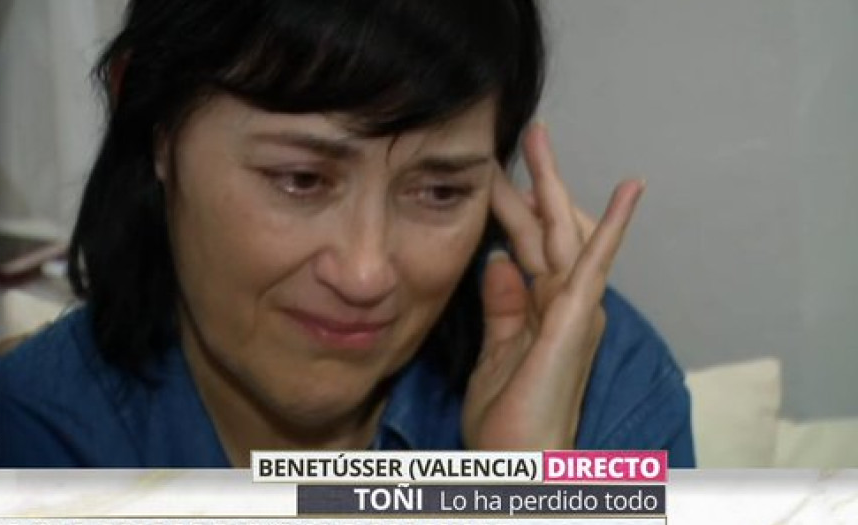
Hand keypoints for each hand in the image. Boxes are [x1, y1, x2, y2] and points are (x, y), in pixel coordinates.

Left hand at [462, 122, 644, 449]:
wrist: (522, 466)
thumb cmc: (509, 422)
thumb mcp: (494, 353)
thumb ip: (501, 309)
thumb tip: (497, 262)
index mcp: (543, 311)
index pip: (525, 246)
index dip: (510, 208)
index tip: (491, 175)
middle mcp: (565, 304)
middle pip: (548, 229)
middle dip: (535, 181)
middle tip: (523, 135)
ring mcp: (575, 309)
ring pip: (564, 233)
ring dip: (552, 185)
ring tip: (539, 138)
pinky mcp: (577, 319)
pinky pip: (594, 264)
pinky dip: (612, 226)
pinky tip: (629, 189)